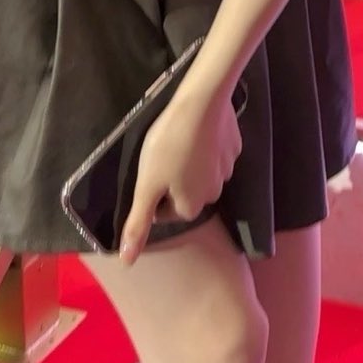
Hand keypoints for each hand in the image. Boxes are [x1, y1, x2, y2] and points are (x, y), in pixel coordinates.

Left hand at [118, 79, 242, 262]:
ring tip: (178, 141)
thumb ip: (138, 223)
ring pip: (201, 173)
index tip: (149, 172)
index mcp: (191, 206)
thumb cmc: (169, 144)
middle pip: (185, 193)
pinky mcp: (235, 145)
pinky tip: (197, 131)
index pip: (164, 211)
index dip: (152, 193)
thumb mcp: (146, 185)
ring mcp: (228, 168)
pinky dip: (205, 146)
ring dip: (189, 163)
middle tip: (162, 156)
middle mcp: (214, 193)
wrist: (202, 100)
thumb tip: (127, 261)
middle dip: (172, 179)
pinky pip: (215, 154)